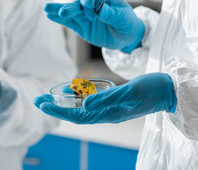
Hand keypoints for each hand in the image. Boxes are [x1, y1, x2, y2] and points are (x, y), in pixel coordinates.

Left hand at [34, 73, 175, 123]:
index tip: (42, 104)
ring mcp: (108, 107)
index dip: (58, 110)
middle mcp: (105, 113)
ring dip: (62, 102)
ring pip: (80, 107)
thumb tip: (84, 105)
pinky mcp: (111, 100)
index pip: (77, 115)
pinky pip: (89, 101)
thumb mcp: (128, 92)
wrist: (168, 89)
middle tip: (36, 100)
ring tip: (46, 96)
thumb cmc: (151, 89)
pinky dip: (76, 97)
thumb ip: (106, 99)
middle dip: (54, 106)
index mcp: (108, 114)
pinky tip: (68, 91)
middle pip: (74, 113)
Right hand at [44, 0, 144, 52]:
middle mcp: (91, 5)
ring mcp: (84, 16)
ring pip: (70, 11)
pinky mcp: (80, 26)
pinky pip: (69, 22)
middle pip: (77, 2)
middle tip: (63, 12)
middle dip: (70, 7)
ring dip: (59, 10)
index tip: (92, 15)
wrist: (127, 37)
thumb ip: (111, 14)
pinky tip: (49, 16)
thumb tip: (99, 10)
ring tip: (46, 9)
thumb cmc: (128, 24)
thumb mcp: (123, 18)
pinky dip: (59, 19)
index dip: (88, 1)